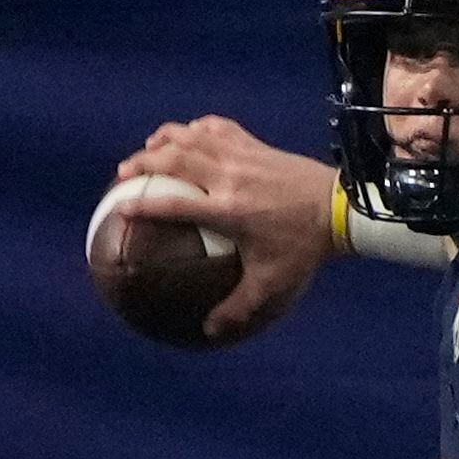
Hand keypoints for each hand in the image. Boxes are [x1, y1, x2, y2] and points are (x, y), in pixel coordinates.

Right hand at [114, 117, 342, 345]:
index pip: (173, 204)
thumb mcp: (271, 282)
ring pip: (189, 135)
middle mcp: (228, 177)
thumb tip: (210, 330)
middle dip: (141, 162)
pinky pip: (216, 127)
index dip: (143, 204)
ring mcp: (240, 155)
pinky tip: (188, 134)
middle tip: (123, 174)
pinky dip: (197, 128)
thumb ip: (239, 307)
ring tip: (148, 149)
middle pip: (172, 159)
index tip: (120, 206)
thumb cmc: (304, 248)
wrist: (339, 207)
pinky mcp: (254, 143)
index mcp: (227, 210)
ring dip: (163, 139)